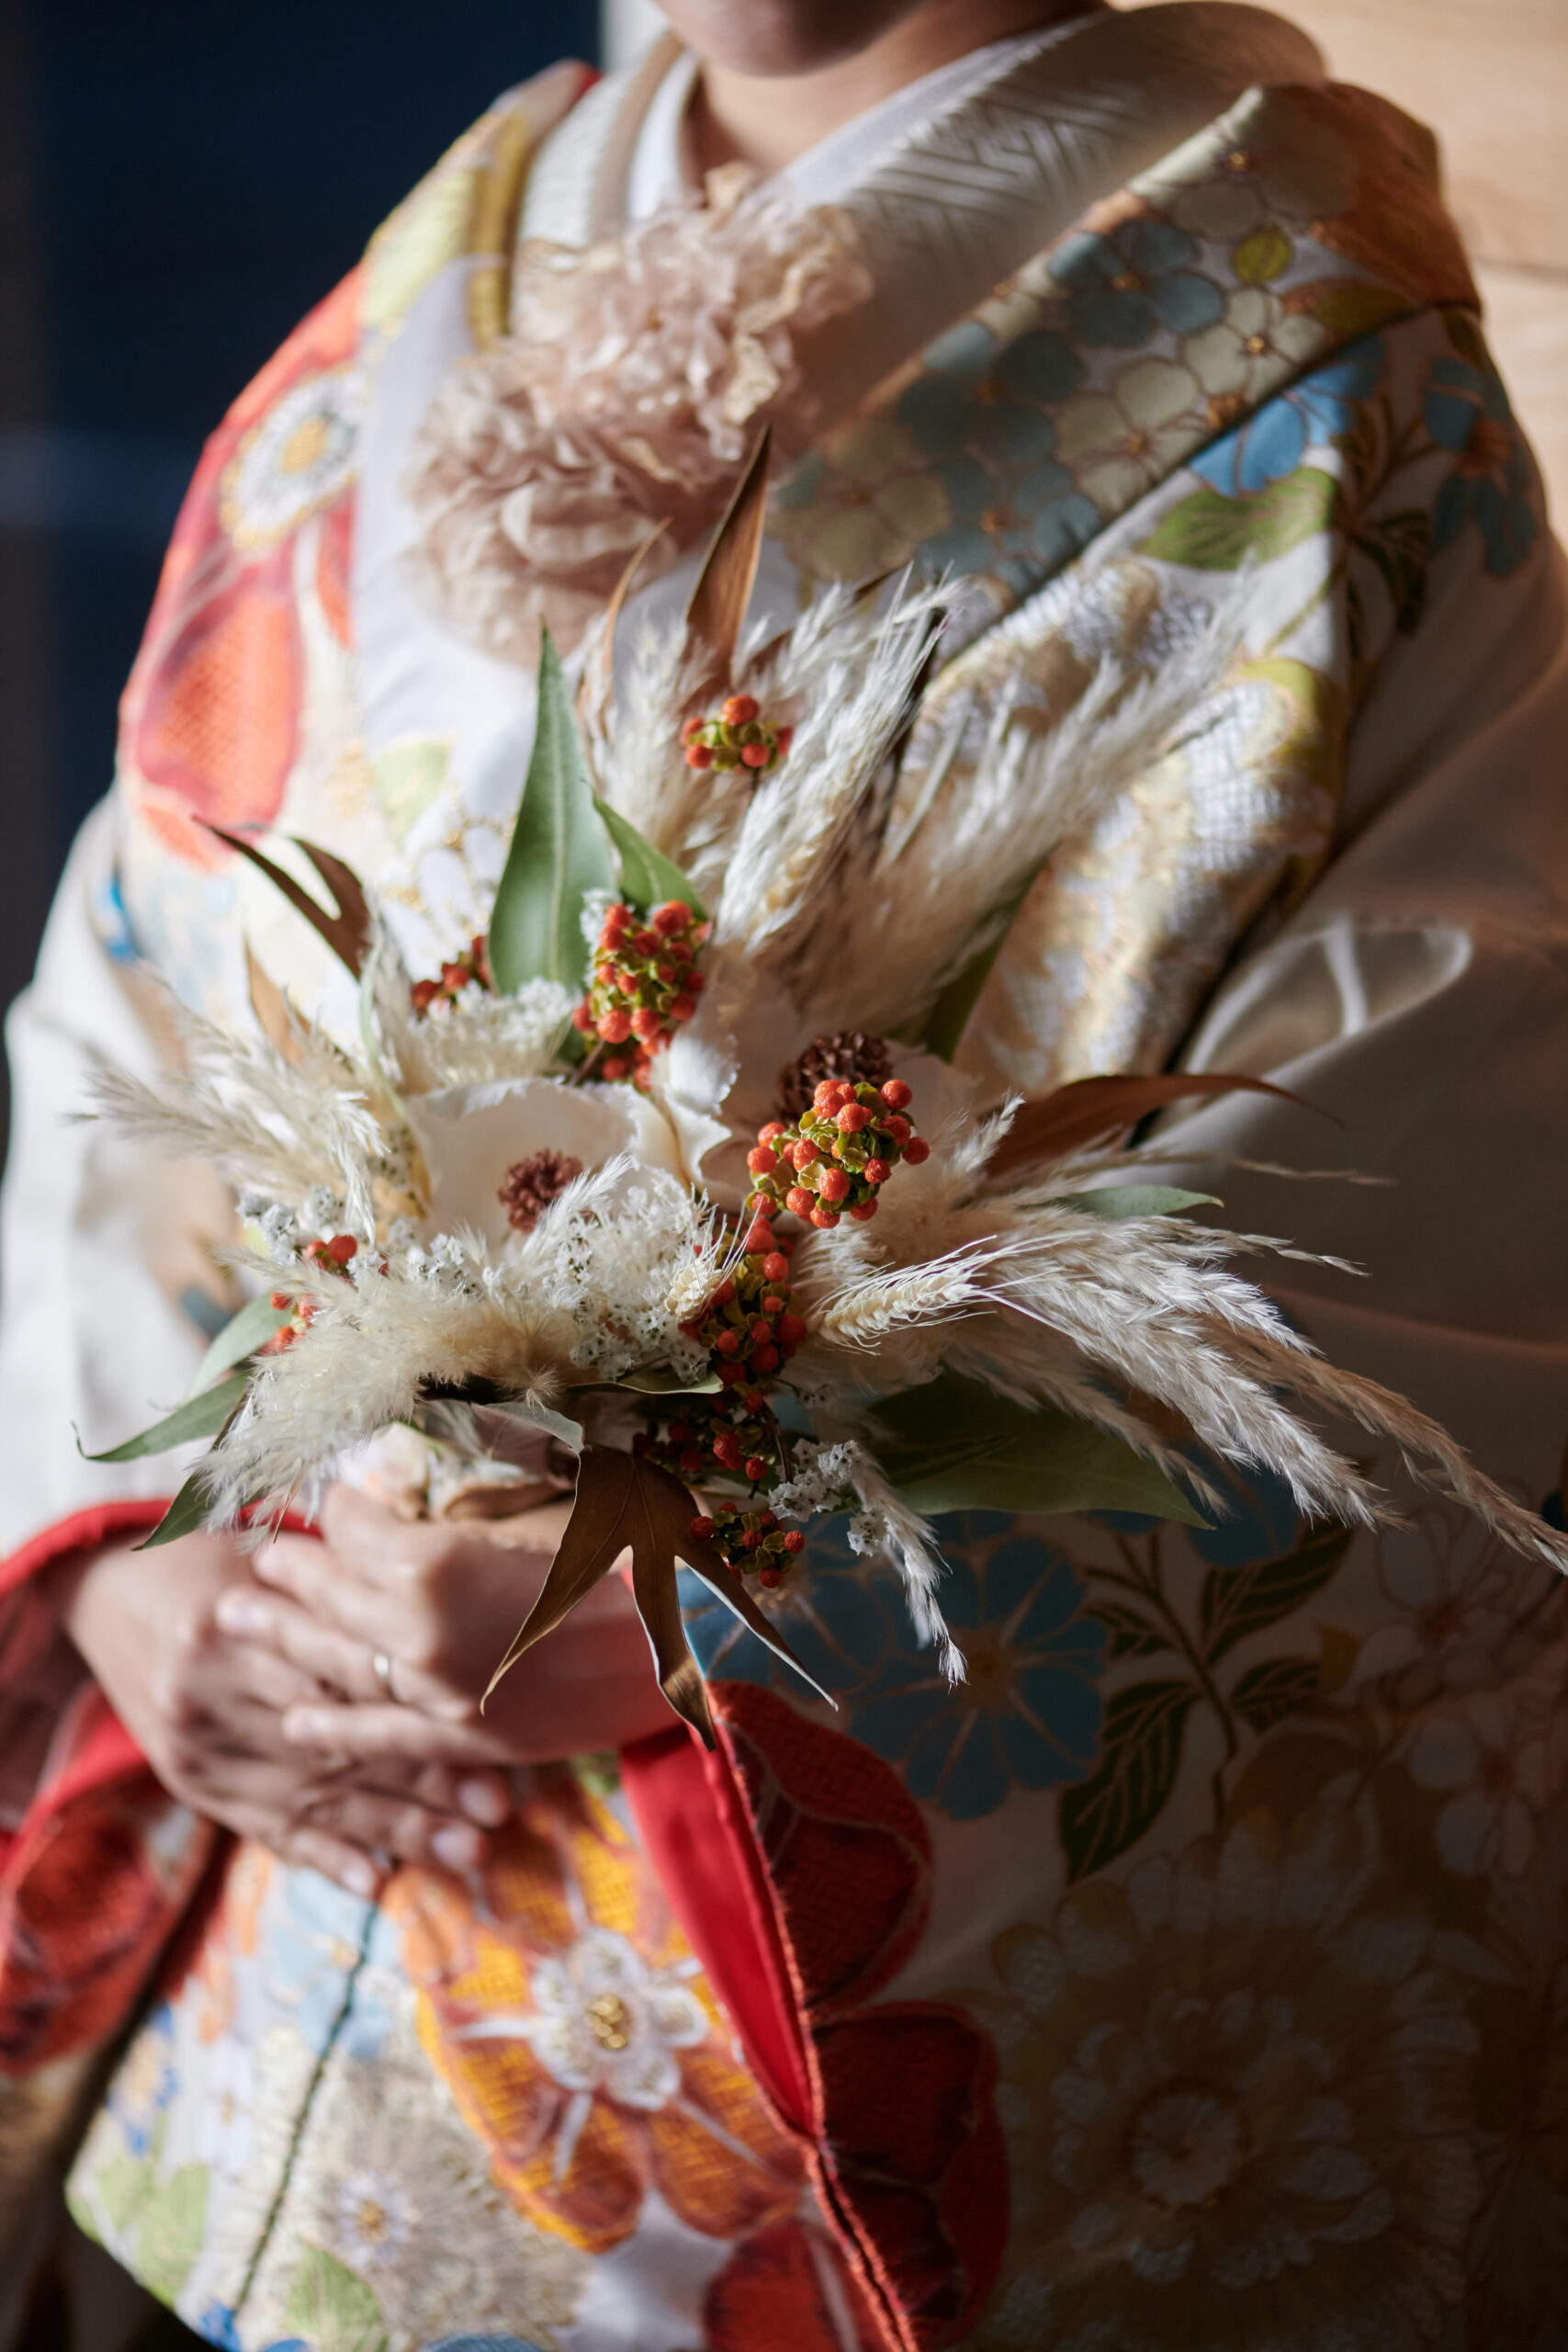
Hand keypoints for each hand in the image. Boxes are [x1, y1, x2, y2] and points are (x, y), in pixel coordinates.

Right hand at [51, 1530, 510, 1897]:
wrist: (104, 1595)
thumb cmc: (206, 1561)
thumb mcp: (262, 1553)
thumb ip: (332, 1582)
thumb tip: (428, 1599)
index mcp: (230, 1629)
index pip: (340, 1679)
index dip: (414, 1711)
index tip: (486, 1736)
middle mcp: (212, 1697)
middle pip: (335, 1747)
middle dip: (421, 1784)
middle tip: (493, 1810)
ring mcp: (200, 1750)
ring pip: (311, 1798)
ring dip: (392, 1831)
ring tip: (462, 1852)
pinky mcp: (194, 1784)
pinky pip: (264, 1826)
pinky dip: (323, 1855)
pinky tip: (374, 1881)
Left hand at [227, 1482, 677, 1770]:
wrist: (686, 1639)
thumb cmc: (624, 1553)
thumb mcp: (539, 1504)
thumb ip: (465, 1508)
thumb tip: (419, 1493)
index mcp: (432, 1561)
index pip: (354, 1526)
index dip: (343, 1506)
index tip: (336, 1497)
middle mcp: (417, 1631)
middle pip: (329, 1593)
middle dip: (290, 1571)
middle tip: (254, 1559)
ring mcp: (437, 1692)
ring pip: (338, 1662)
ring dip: (284, 1640)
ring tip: (237, 1621)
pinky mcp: (467, 1737)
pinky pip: (382, 1736)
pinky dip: (333, 1732)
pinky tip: (292, 1725)